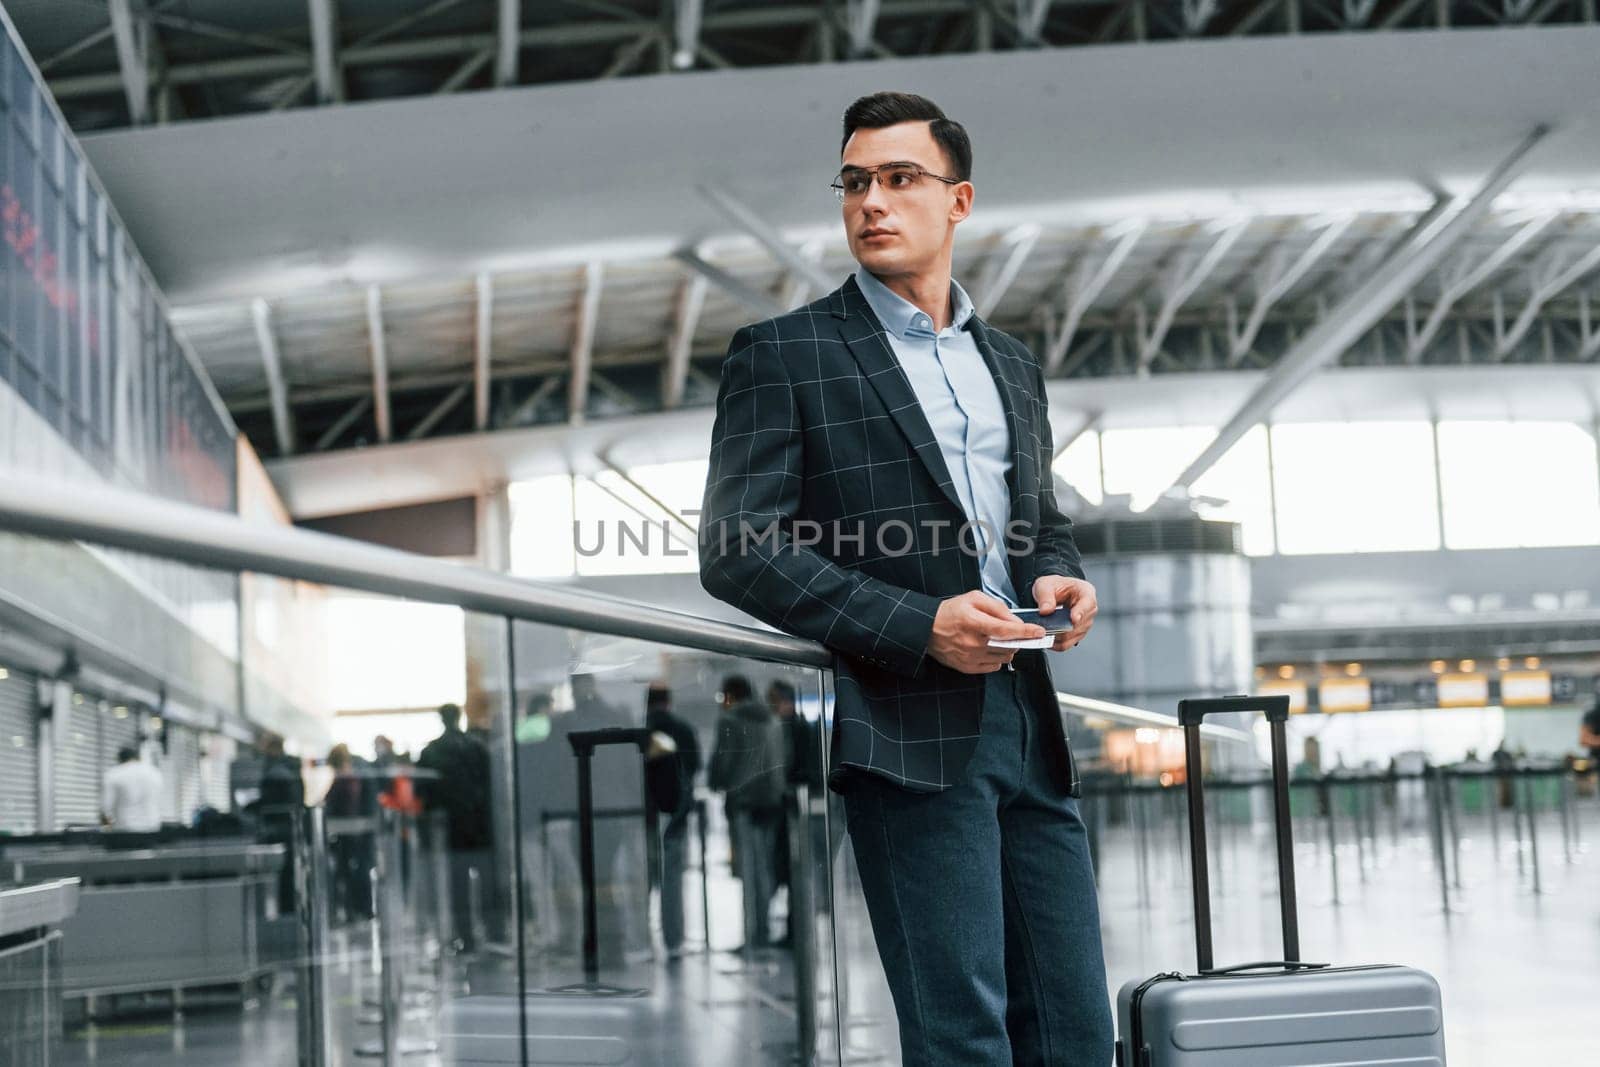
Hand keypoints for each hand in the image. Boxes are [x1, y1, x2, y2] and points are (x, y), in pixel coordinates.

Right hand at [927, 590, 1044, 673]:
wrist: (927, 629)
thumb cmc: (950, 612)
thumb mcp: (973, 599)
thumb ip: (997, 607)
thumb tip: (1014, 620)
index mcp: (974, 623)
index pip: (1006, 630)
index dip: (1025, 631)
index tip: (1038, 631)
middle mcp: (972, 642)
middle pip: (1008, 646)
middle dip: (1017, 639)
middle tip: (1013, 632)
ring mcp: (970, 657)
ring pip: (1003, 658)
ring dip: (1007, 649)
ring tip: (998, 639)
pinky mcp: (968, 667)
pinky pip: (993, 667)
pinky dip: (997, 659)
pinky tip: (989, 649)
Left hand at [1033, 576, 1097, 651]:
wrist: (1053, 593)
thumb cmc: (1054, 586)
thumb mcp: (1045, 585)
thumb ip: (1045, 596)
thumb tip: (1046, 611)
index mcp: (1086, 592)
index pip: (1088, 603)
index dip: (1081, 612)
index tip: (1073, 619)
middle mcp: (1089, 609)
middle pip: (1080, 624)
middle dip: (1062, 627)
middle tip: (1046, 627)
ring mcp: (1085, 623)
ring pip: (1072, 636)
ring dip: (1057, 636)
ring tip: (1044, 631)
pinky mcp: (1077, 634)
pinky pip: (1067, 644)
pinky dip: (1055, 643)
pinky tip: (1046, 637)